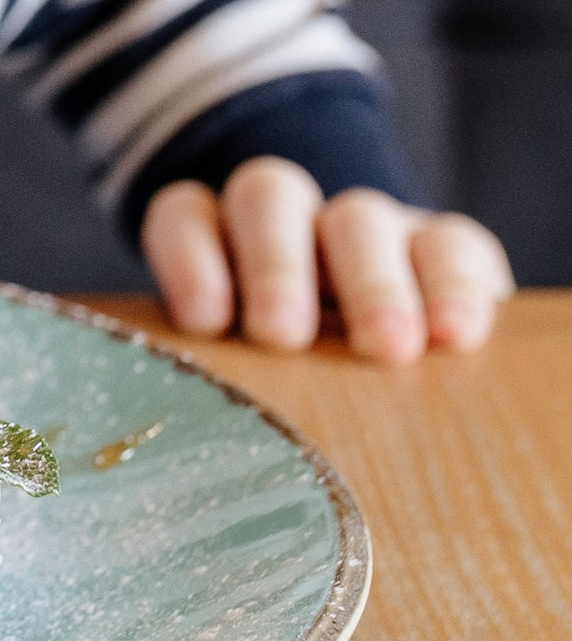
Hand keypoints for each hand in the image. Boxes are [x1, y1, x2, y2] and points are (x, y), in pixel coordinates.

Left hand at [141, 159, 512, 364]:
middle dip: (273, 267)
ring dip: (370, 282)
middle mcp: (291, 223)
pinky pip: (452, 243)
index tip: (204, 321)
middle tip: (281, 334)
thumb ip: (221, 387)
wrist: (391, 375)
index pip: (186, 216)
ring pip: (359, 218)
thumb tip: (195, 441)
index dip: (188, 257)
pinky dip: (452, 285)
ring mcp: (371, 229)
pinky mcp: (446, 248)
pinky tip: (455, 336)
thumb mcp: (245, 386)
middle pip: (268, 199)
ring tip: (387, 348)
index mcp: (221, 245)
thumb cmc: (289, 395)